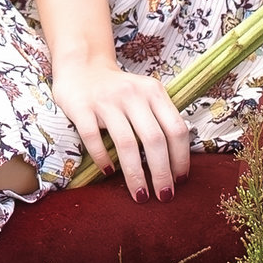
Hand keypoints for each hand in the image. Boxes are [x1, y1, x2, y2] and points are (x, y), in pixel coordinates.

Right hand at [52, 61, 189, 202]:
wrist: (81, 66)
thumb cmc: (119, 90)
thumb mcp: (145, 95)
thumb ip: (160, 119)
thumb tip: (176, 163)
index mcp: (154, 92)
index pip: (176, 129)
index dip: (181, 158)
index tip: (181, 180)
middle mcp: (132, 94)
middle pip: (154, 139)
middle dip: (162, 173)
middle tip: (164, 196)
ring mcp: (106, 100)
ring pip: (126, 143)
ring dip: (135, 174)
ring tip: (140, 195)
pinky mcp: (81, 107)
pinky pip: (94, 138)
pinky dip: (103, 159)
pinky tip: (108, 172)